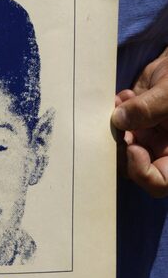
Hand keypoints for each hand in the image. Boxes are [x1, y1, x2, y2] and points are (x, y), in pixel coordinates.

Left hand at [112, 47, 167, 197]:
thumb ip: (148, 107)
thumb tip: (119, 120)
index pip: (160, 181)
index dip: (142, 171)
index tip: (132, 147)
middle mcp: (164, 149)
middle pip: (134, 167)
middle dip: (120, 146)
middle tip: (117, 123)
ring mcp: (149, 138)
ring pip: (120, 147)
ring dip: (115, 127)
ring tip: (122, 102)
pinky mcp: (136, 123)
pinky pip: (118, 127)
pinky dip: (116, 112)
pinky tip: (124, 96)